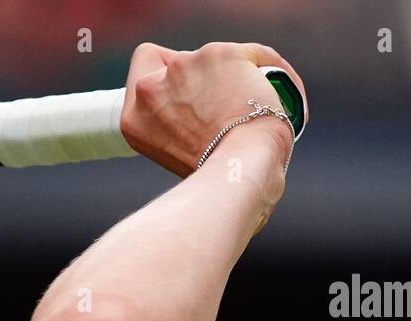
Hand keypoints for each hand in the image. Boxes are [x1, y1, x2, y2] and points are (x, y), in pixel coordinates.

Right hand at [119, 41, 307, 178]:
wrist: (238, 169)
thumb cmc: (213, 175)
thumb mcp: (174, 151)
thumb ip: (174, 121)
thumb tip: (206, 113)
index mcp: (134, 117)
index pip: (143, 71)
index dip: (167, 80)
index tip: (186, 98)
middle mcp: (150, 88)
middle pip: (179, 64)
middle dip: (203, 82)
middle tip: (223, 108)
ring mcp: (183, 67)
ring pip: (216, 59)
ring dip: (233, 77)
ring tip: (250, 107)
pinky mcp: (220, 55)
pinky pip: (254, 56)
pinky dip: (268, 72)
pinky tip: (276, 94)